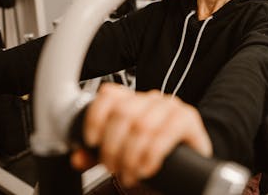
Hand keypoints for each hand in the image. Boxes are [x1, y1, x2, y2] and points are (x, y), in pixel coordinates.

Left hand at [71, 83, 211, 187]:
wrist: (187, 173)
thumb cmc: (154, 159)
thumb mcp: (121, 155)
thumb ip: (98, 155)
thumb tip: (78, 157)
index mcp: (134, 101)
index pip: (109, 94)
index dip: (96, 117)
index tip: (92, 141)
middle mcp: (152, 100)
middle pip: (123, 113)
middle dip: (113, 147)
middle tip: (114, 167)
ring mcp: (172, 107)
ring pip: (141, 125)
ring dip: (131, 156)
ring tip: (130, 173)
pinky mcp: (189, 120)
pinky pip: (165, 134)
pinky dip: (151, 155)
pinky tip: (146, 169)